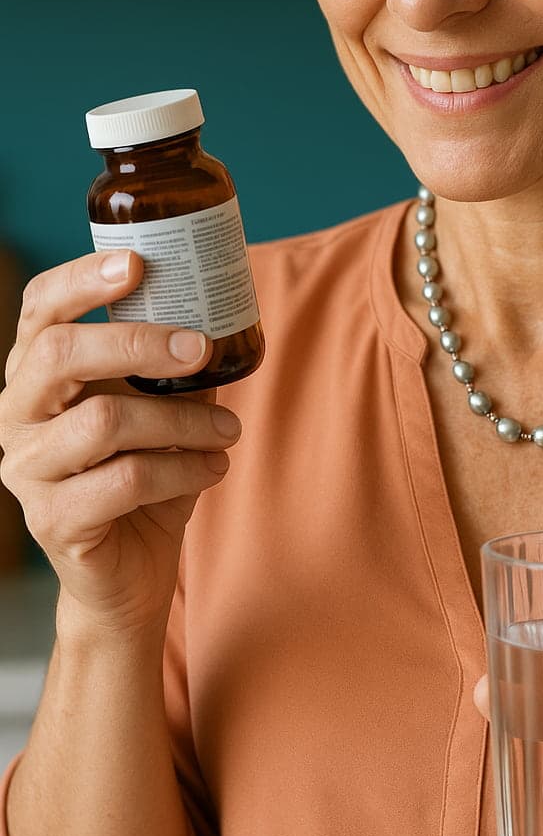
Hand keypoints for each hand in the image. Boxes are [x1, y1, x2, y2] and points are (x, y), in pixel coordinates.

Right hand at [0, 250, 243, 637]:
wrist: (130, 572)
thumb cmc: (145, 478)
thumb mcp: (163, 410)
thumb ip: (175, 366)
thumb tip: (224, 316)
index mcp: (36, 375)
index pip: (38, 309)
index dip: (80, 279)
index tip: (137, 263)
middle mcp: (16, 416)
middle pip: (59, 354)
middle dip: (138, 342)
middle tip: (201, 348)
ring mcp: (27, 470)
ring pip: (104, 421)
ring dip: (182, 421)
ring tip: (228, 430)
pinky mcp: (53, 520)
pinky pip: (125, 480)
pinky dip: (183, 470)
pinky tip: (212, 469)